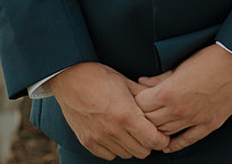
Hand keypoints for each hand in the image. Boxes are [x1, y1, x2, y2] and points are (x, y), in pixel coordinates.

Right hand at [48, 62, 169, 159]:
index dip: (162, 139)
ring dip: (131, 146)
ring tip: (129, 131)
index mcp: (126, 114)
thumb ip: (144, 96)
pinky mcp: (87, 141)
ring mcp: (99, 138)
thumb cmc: (98, 76)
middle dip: (148, 143)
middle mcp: (113, 130)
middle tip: (146, 132)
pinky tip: (114, 134)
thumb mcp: (125, 82)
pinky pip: (109, 155)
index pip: (153, 141)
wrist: (69, 77)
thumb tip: (160, 103)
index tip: (162, 134)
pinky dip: (115, 148)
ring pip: (126, 154)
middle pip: (142, 152)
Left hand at [133, 44, 231, 151]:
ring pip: (166, 133)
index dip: (134, 104)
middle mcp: (178, 109)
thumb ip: (159, 78)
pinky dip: (175, 145)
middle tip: (138, 117)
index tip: (133, 102)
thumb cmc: (209, 58)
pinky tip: (167, 145)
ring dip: (156, 131)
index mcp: (168, 92)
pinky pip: (187, 140)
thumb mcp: (179, 65)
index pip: (141, 106)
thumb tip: (142, 83)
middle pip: (150, 122)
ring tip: (150, 129)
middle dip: (142, 119)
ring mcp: (194, 119)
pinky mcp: (209, 124)